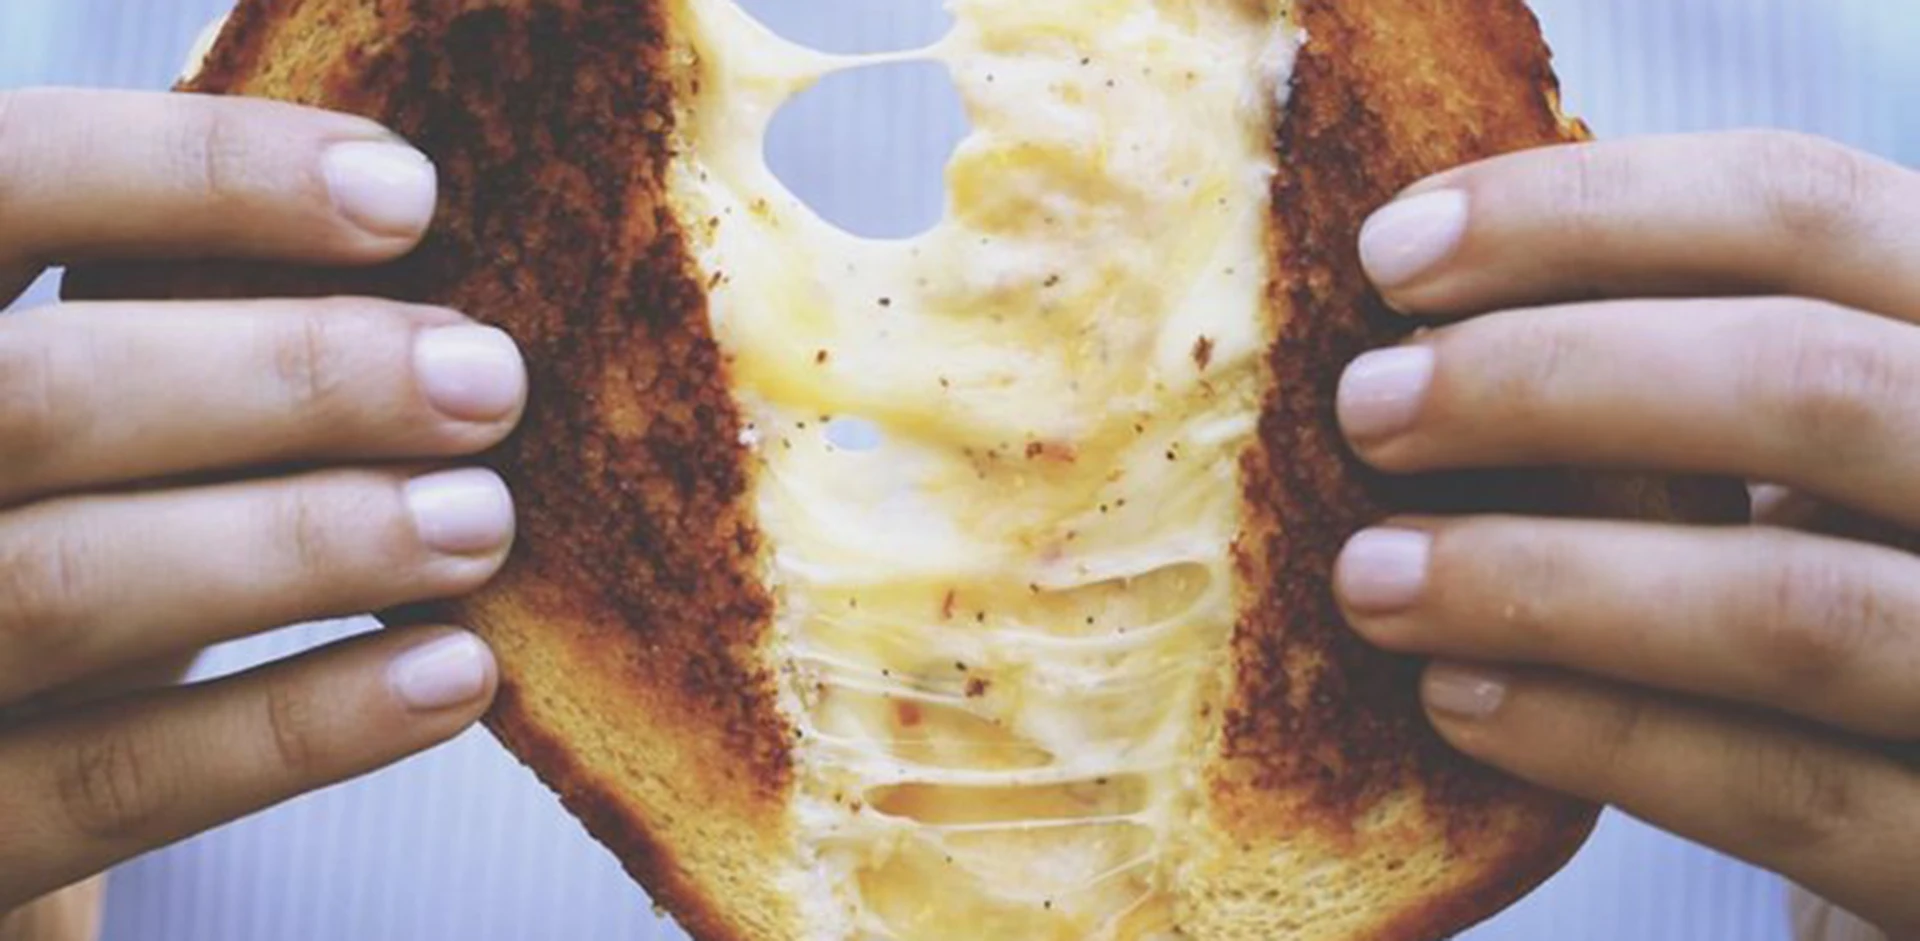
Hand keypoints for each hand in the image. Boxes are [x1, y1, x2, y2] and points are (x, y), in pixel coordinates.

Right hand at [0, 89, 523, 911]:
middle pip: (38, 398)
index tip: (408, 196)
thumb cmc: (44, 526)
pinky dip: (300, 725)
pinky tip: (452, 675)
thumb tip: (435, 294)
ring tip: (481, 522)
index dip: (199, 175)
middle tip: (486, 379)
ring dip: (309, 543)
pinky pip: (115, 780)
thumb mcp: (76, 408)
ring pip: (67, 587)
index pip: (5, 180)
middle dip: (292, 378)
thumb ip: (166, 340)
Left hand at [1332, 131, 1919, 937]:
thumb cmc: (1846, 564)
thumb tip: (1418, 312)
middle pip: (1808, 381)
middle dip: (1545, 383)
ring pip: (1791, 606)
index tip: (1389, 252)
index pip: (1804, 208)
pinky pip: (1784, 791)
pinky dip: (1601, 738)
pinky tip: (1456, 699)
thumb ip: (1695, 360)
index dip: (1581, 212)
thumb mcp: (1814, 429)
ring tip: (1370, 576)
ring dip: (1538, 582)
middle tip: (1365, 408)